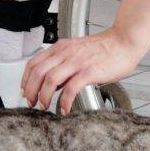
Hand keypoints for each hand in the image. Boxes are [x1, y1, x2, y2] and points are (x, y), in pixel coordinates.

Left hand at [21, 28, 146, 115]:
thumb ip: (63, 65)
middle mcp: (66, 53)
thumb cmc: (104, 48)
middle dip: (31, 90)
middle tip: (32, 103)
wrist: (124, 42)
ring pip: (50, 80)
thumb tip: (52, 83)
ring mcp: (77, 62)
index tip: (25, 91)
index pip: (34, 62)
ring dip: (44, 96)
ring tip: (45, 106)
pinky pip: (71, 88)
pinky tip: (65, 109)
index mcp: (61, 47)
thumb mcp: (77, 51)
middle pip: (38, 72)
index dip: (25, 79)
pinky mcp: (89, 71)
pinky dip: (65, 101)